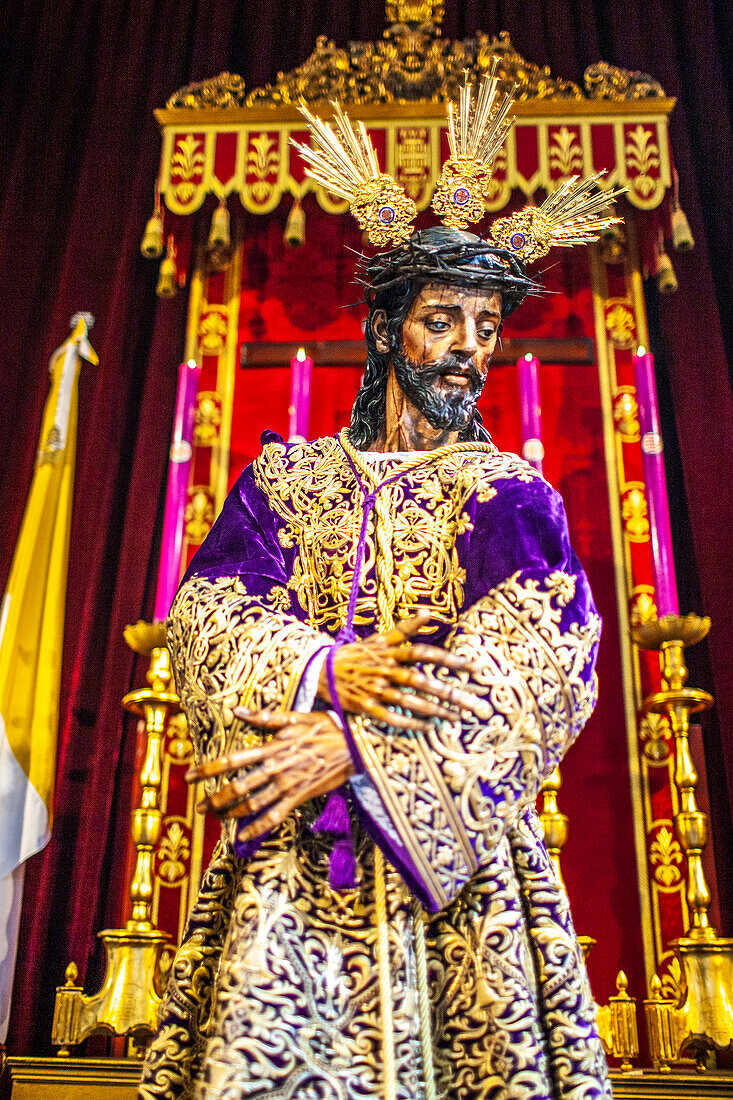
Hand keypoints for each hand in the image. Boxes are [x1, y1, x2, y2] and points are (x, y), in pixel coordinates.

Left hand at [186, 710, 352, 840]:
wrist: (355, 745)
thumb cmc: (324, 727)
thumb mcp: (294, 717)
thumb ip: (264, 717)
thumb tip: (236, 710)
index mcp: (271, 747)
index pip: (232, 760)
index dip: (208, 769)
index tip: (190, 776)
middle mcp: (275, 768)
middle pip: (237, 787)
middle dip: (214, 799)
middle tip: (199, 808)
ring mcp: (287, 785)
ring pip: (252, 805)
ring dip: (230, 814)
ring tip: (216, 819)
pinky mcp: (300, 797)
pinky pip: (275, 817)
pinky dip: (257, 828)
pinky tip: (242, 837)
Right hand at [318, 611, 488, 731]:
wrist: (318, 670)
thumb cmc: (354, 654)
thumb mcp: (378, 638)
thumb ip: (405, 628)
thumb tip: (428, 612)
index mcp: (389, 652)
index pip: (422, 653)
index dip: (447, 659)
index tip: (471, 667)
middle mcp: (385, 669)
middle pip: (422, 680)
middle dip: (449, 692)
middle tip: (473, 703)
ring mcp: (375, 689)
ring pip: (410, 701)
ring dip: (435, 711)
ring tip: (456, 718)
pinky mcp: (365, 707)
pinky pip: (391, 717)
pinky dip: (410, 723)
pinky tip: (428, 728)